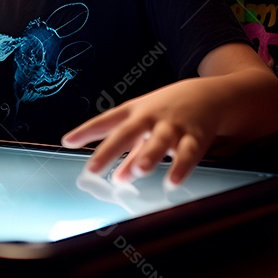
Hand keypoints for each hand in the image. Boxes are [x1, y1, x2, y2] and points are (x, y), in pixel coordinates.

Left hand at [62, 80, 220, 185]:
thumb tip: (117, 178)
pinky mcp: (196, 136)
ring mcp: (173, 126)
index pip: (105, 121)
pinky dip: (181, 168)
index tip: (68, 142)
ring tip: (138, 172)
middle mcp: (151, 117)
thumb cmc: (169, 112)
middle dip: (109, 151)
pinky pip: (189, 153)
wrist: (210, 95)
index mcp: (134, 112)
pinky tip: (172, 182)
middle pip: (127, 132)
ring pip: (159, 141)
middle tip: (93, 169)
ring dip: (148, 156)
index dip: (86, 131)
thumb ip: (131, 154)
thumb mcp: (147, 127)